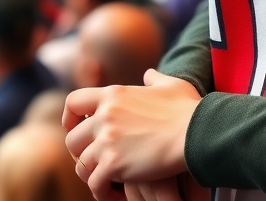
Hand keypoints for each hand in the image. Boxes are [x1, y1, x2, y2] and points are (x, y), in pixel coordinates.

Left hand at [64, 71, 201, 200]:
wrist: (196, 131)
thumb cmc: (187, 109)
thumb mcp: (170, 85)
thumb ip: (155, 79)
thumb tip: (149, 75)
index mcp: (114, 94)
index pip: (73, 102)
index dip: (69, 118)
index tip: (75, 128)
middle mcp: (105, 115)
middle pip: (72, 139)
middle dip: (81, 153)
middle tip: (95, 161)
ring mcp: (107, 139)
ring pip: (82, 165)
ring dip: (92, 174)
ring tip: (105, 180)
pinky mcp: (114, 163)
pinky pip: (94, 183)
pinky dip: (101, 191)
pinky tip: (113, 192)